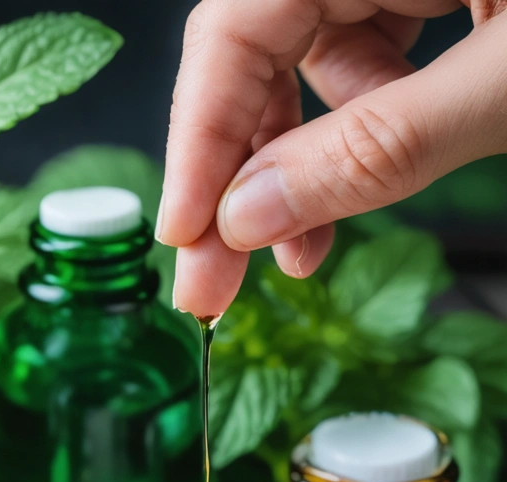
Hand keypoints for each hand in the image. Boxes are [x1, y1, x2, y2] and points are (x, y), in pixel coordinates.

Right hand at [158, 0, 506, 316]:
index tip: (184, 236)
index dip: (198, 138)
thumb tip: (249, 216)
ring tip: (295, 256)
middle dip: (232, 173)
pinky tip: (351, 196)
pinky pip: (358, 71)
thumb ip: (378, 146)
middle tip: (210, 275)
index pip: (235, 28)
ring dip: (294, 172)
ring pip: (300, 72)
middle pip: (252, 56)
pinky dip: (350, 143)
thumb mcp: (505, 88)